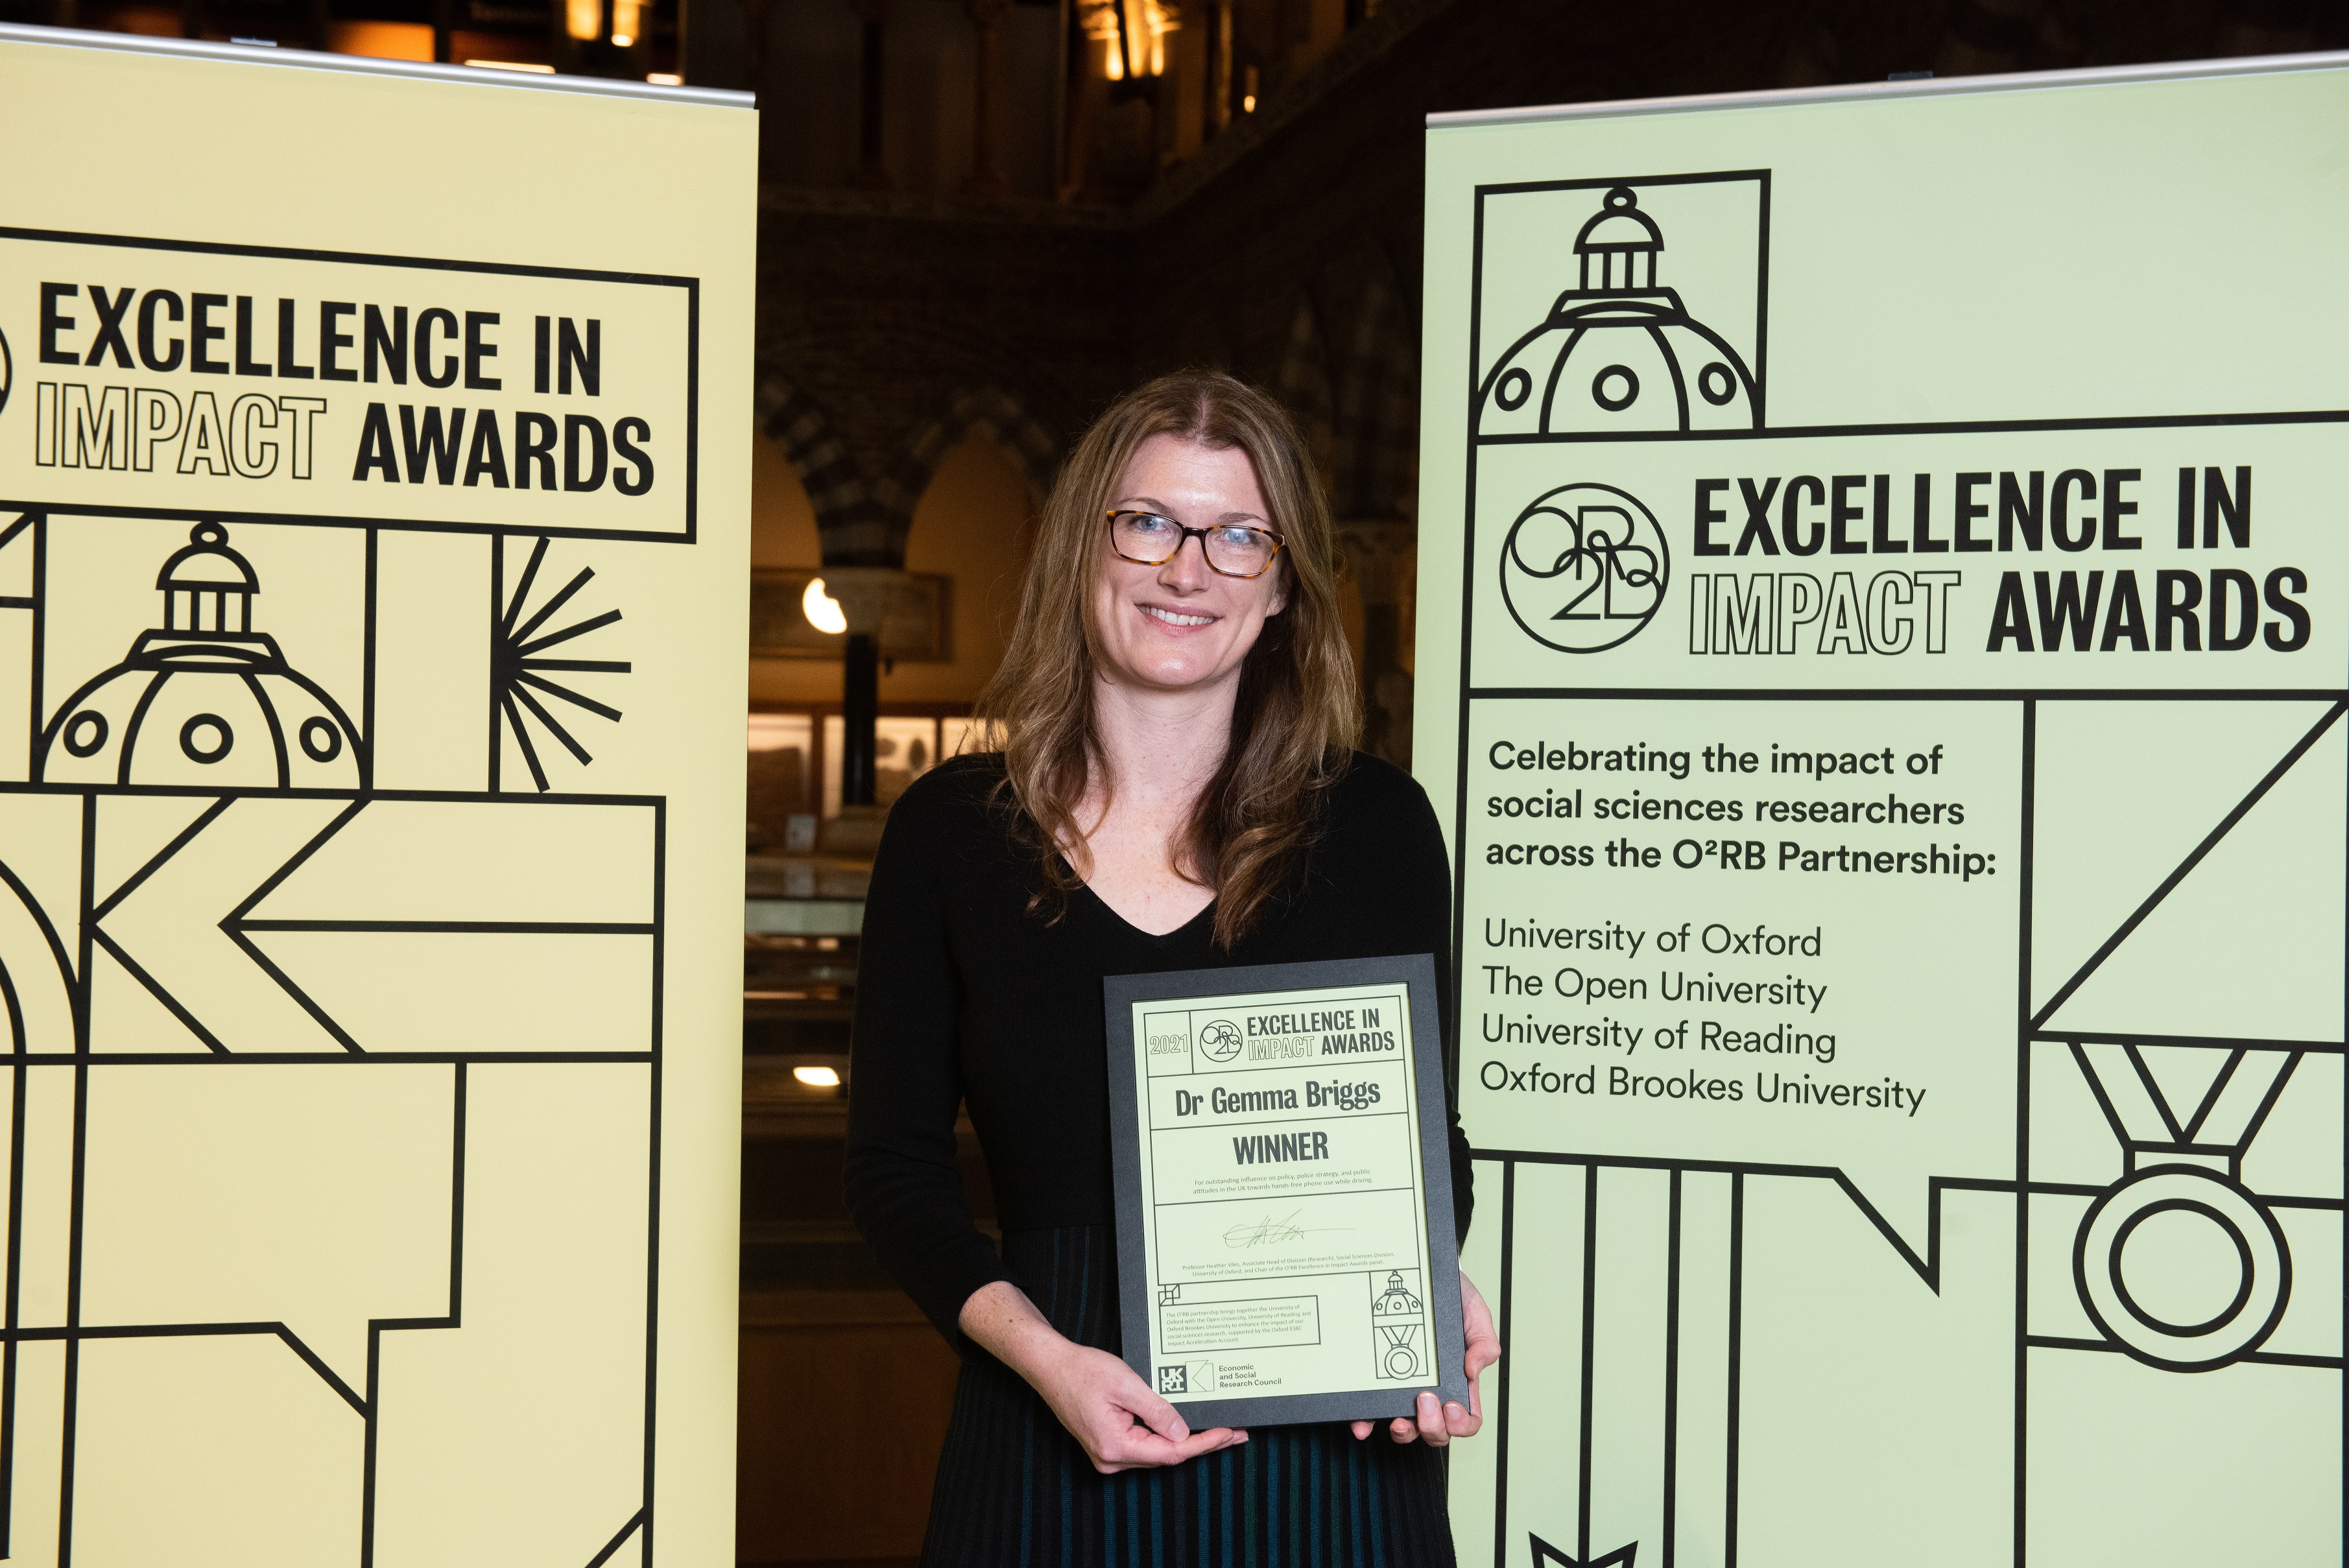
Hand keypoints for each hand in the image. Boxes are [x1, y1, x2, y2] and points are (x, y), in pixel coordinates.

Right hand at [960, 1280, 1247, 1473]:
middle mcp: (1111, 1459)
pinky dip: (1167, 1437)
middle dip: (1201, 1444)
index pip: (1171, 1453)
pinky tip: (1185, 1429)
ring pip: (1156, 1452)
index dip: (1204, 1444)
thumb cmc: (1082, 1371)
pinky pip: (1144, 1445)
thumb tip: (1184, 1432)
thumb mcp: (1127, 1384)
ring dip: (1186, 1441)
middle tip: (1235, 1433)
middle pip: (1166, 1456)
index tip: (1229, 1434)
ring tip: (1218, 1430)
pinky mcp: (1108, 1445)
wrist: (1051, 1366)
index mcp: (1116, 1447)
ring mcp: (1108, 1455)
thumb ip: (1157, 1410)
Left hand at [1351, 1268, 1498, 1447]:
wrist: (1424, 1275)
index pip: (1466, 1419)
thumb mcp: (1476, 1315)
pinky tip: (1362, 1423)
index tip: (1452, 1408)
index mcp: (1459, 1383)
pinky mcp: (1381, 1383)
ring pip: (1406, 1428)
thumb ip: (1484, 1344)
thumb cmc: (1453, 1299)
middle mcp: (1433, 1392)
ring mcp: (1405, 1390)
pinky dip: (1367, 1422)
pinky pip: (1373, 1411)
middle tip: (1425, 1399)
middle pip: (1436, 1430)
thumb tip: (1474, 1370)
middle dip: (1432, 1426)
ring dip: (1403, 1432)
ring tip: (1398, 1419)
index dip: (1461, 1425)